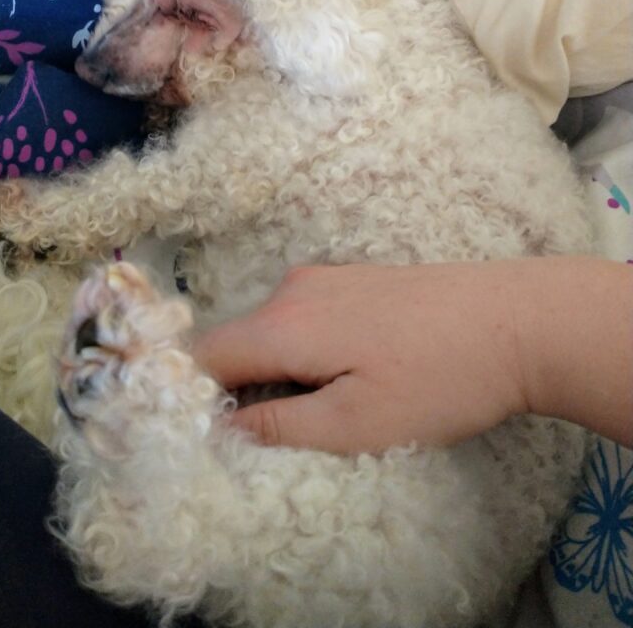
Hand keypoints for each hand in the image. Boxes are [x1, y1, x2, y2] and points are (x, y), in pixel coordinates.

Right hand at [194, 261, 528, 453]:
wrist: (519, 320)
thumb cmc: (438, 380)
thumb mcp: (355, 423)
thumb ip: (277, 426)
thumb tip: (221, 428)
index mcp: (282, 324)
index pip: (202, 355)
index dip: (194, 397)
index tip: (209, 437)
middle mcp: (292, 290)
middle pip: (235, 342)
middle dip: (241, 389)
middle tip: (279, 437)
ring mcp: (324, 278)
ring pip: (270, 331)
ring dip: (278, 372)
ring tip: (326, 410)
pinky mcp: (353, 279)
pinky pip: (302, 318)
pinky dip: (306, 352)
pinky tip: (353, 374)